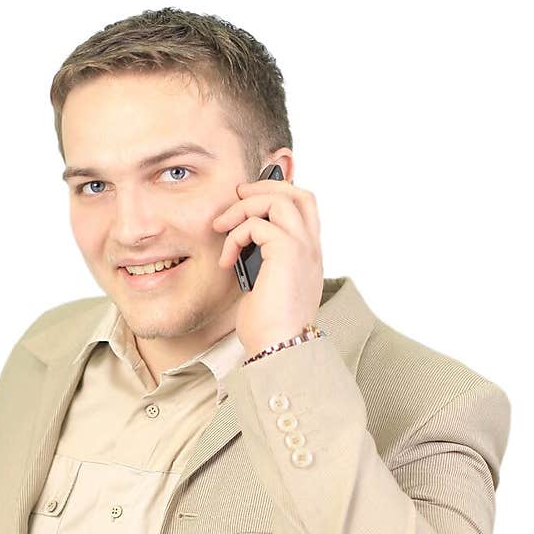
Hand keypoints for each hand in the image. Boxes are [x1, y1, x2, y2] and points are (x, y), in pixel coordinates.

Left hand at [212, 177, 323, 359]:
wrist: (278, 347)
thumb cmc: (269, 328)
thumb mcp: (267, 287)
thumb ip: (264, 263)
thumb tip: (243, 250)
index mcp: (309, 256)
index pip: (304, 207)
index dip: (277, 194)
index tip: (248, 204)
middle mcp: (311, 248)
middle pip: (297, 193)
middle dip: (263, 187)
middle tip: (236, 197)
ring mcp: (303, 248)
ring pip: (279, 199)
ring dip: (244, 208)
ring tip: (222, 227)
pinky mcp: (287, 252)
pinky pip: (258, 225)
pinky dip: (236, 236)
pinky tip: (226, 260)